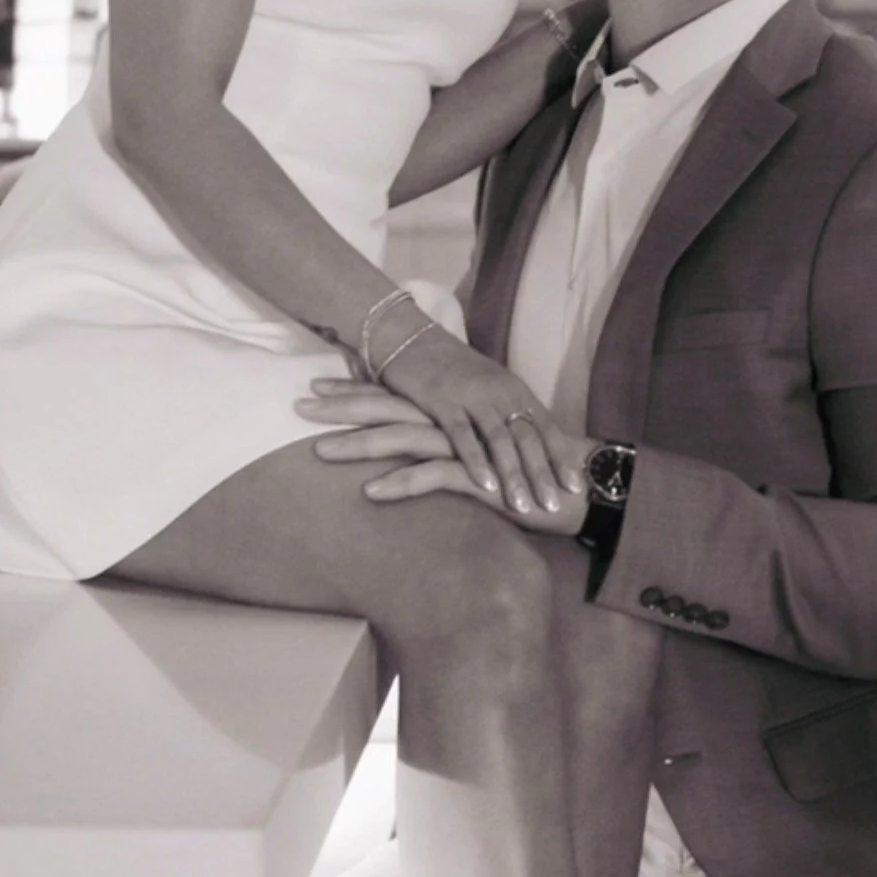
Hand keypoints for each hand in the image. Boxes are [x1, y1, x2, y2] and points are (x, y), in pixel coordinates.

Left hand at [299, 384, 590, 533]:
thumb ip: (448, 439)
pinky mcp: (480, 477)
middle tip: (298, 405)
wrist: (578, 482)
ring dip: (360, 445)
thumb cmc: (526, 467)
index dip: (353, 390)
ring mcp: (466, 448)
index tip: (315, 386)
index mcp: (450, 412)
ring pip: (402, 440)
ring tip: (320, 450)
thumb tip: (414, 438)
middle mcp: (453, 423)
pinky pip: (432, 477)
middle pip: (388, 409)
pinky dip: (400, 483)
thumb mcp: (479, 447)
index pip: (393, 394)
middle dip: (342, 408)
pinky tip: (369, 491)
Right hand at [373, 328, 585, 512]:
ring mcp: (472, 396)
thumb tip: (537, 448)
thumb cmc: (455, 370)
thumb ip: (512, 413)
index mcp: (516, 390)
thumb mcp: (492, 386)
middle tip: (554, 506)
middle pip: (528, 439)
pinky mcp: (442, 402)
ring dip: (513, 476)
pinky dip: (475, 461)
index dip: (561, 457)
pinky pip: (462, 436)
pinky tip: (485, 486)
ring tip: (523, 506)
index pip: (547, 427)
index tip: (576, 487)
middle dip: (542, 474)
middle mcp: (499, 392)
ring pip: (499, 441)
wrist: (412, 340)